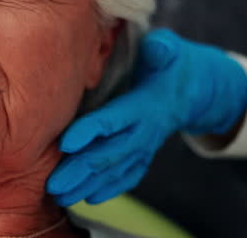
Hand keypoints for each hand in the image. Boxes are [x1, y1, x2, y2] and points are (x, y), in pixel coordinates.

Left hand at [46, 29, 246, 204]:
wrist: (193, 90)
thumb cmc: (169, 64)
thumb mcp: (168, 50)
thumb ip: (162, 49)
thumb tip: (159, 48)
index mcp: (144, 105)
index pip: (113, 120)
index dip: (90, 131)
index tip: (64, 143)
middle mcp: (145, 131)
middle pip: (109, 154)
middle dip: (80, 170)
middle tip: (52, 185)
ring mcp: (145, 147)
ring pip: (114, 170)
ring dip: (88, 185)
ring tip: (61, 198)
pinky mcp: (144, 155)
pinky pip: (128, 176)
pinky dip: (110, 189)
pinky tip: (90, 198)